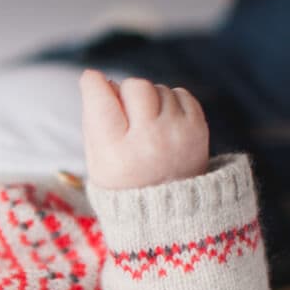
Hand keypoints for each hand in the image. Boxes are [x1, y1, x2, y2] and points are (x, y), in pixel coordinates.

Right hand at [79, 69, 209, 189]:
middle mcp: (148, 141)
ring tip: (147, 125)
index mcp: (115, 153)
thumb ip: (93, 120)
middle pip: (135, 86)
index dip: (93, 84)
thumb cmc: (123, 181)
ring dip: (150, 100)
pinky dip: (170, 102)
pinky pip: (181, 93)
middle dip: (126, 92)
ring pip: (159, 88)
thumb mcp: (96, 160)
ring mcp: (176, 134)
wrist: (169, 210)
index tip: (91, 79)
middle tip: (125, 111)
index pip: (102, 101)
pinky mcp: (198, 129)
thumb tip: (97, 79)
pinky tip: (164, 123)